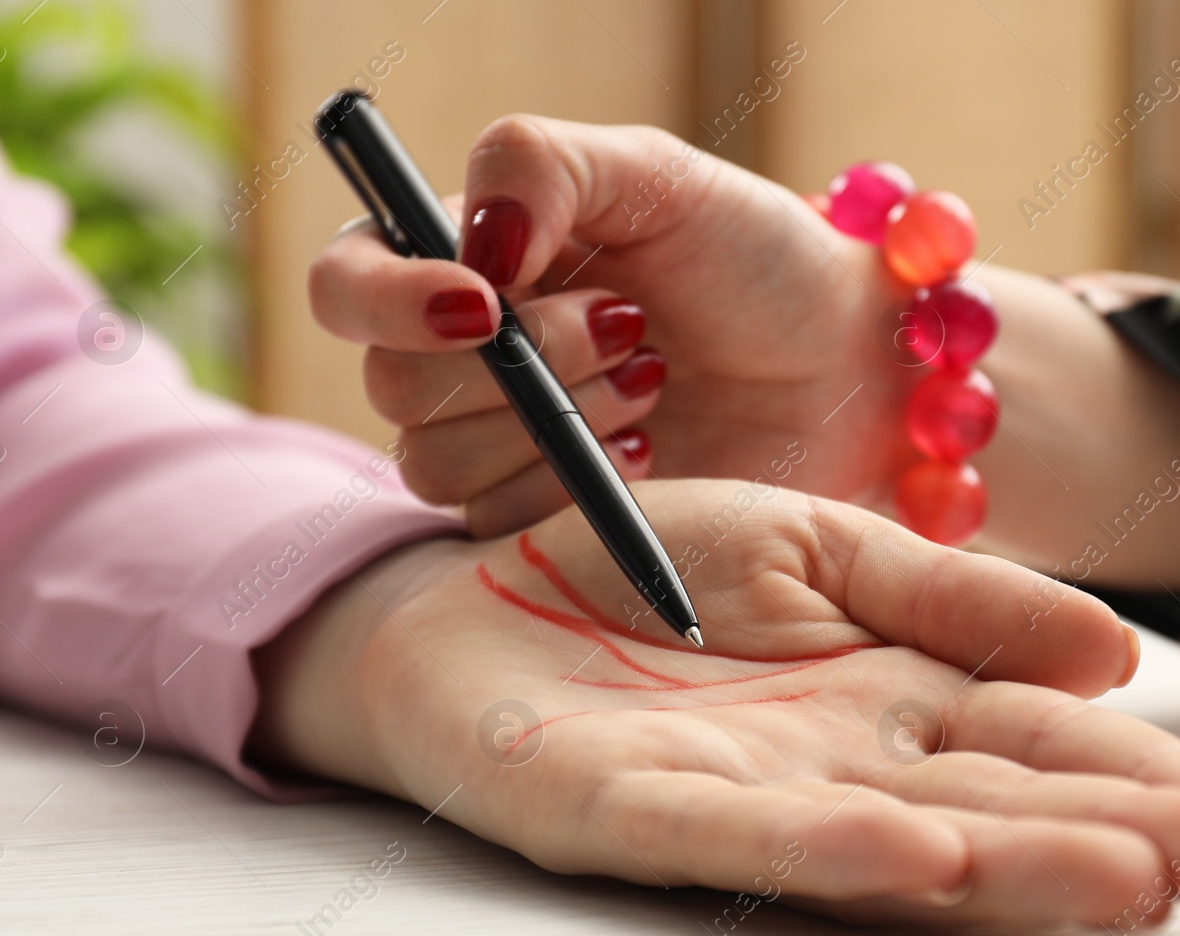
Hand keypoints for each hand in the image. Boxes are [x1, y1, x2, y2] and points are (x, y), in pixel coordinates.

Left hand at [252, 481, 1179, 925]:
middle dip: (1118, 840)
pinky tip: (915, 851)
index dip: (1146, 780)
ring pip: (890, 837)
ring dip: (1009, 860)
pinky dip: (824, 843)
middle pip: (992, 805)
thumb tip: (1110, 658)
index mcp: (885, 697)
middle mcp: (829, 764)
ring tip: (1128, 882)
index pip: (1039, 743)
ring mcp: (732, 796)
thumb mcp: (815, 544)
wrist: (472, 594)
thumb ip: (951, 593)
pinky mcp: (622, 810)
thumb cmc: (646, 573)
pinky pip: (731, 833)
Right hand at [309, 114, 914, 537]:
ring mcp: (492, 447)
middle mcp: (457, 356)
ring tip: (651, 381)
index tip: (486, 302)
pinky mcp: (535, 522)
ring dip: (559, 422)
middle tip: (630, 325)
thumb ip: (544, 167)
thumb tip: (472, 247)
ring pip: (440, 464)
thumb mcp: (654, 174)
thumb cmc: (750, 258)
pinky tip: (652, 452)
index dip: (391, 301)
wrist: (835, 367)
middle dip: (524, 361)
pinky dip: (578, 487)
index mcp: (461, 259)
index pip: (345, 286)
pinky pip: (499, 525)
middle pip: (393, 386)